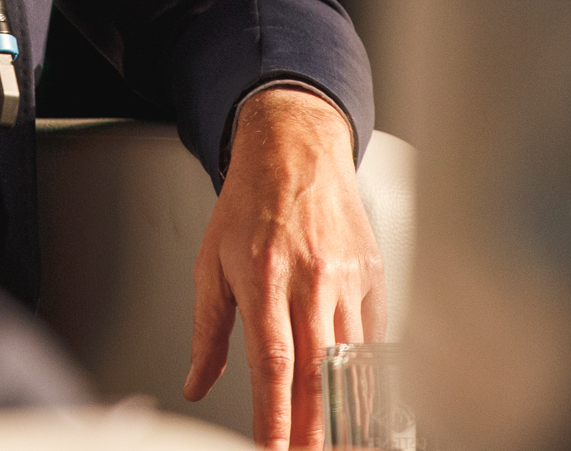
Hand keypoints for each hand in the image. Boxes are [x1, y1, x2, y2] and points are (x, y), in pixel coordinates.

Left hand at [185, 88, 381, 447]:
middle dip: (313, 427)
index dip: (274, 414)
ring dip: (343, 410)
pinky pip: (374, 336)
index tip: (273, 448)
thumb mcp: (211, 262)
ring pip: (350, 359)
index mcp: (263, 275)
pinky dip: (368, 374)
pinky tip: (358, 400)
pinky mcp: (374, 275)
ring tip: (333, 441)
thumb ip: (207, 331)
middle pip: (316, 370)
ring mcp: (347, 277)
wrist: (296, 150)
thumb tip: (196, 382)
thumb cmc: (250, 203)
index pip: (272, 361)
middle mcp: (310, 277)